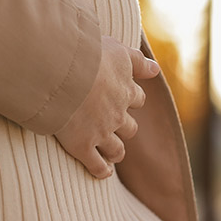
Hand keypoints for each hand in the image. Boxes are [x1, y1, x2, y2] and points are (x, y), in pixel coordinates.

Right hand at [53, 35, 159, 178]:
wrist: (65, 73)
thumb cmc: (86, 55)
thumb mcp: (116, 49)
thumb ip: (137, 60)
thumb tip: (156, 69)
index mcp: (125, 89)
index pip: (136, 97)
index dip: (131, 98)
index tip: (125, 98)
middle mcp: (117, 113)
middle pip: (129, 127)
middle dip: (124, 127)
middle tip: (115, 126)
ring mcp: (101, 132)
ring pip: (116, 149)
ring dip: (116, 152)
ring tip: (112, 155)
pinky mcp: (82, 145)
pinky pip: (96, 164)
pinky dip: (101, 170)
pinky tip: (102, 172)